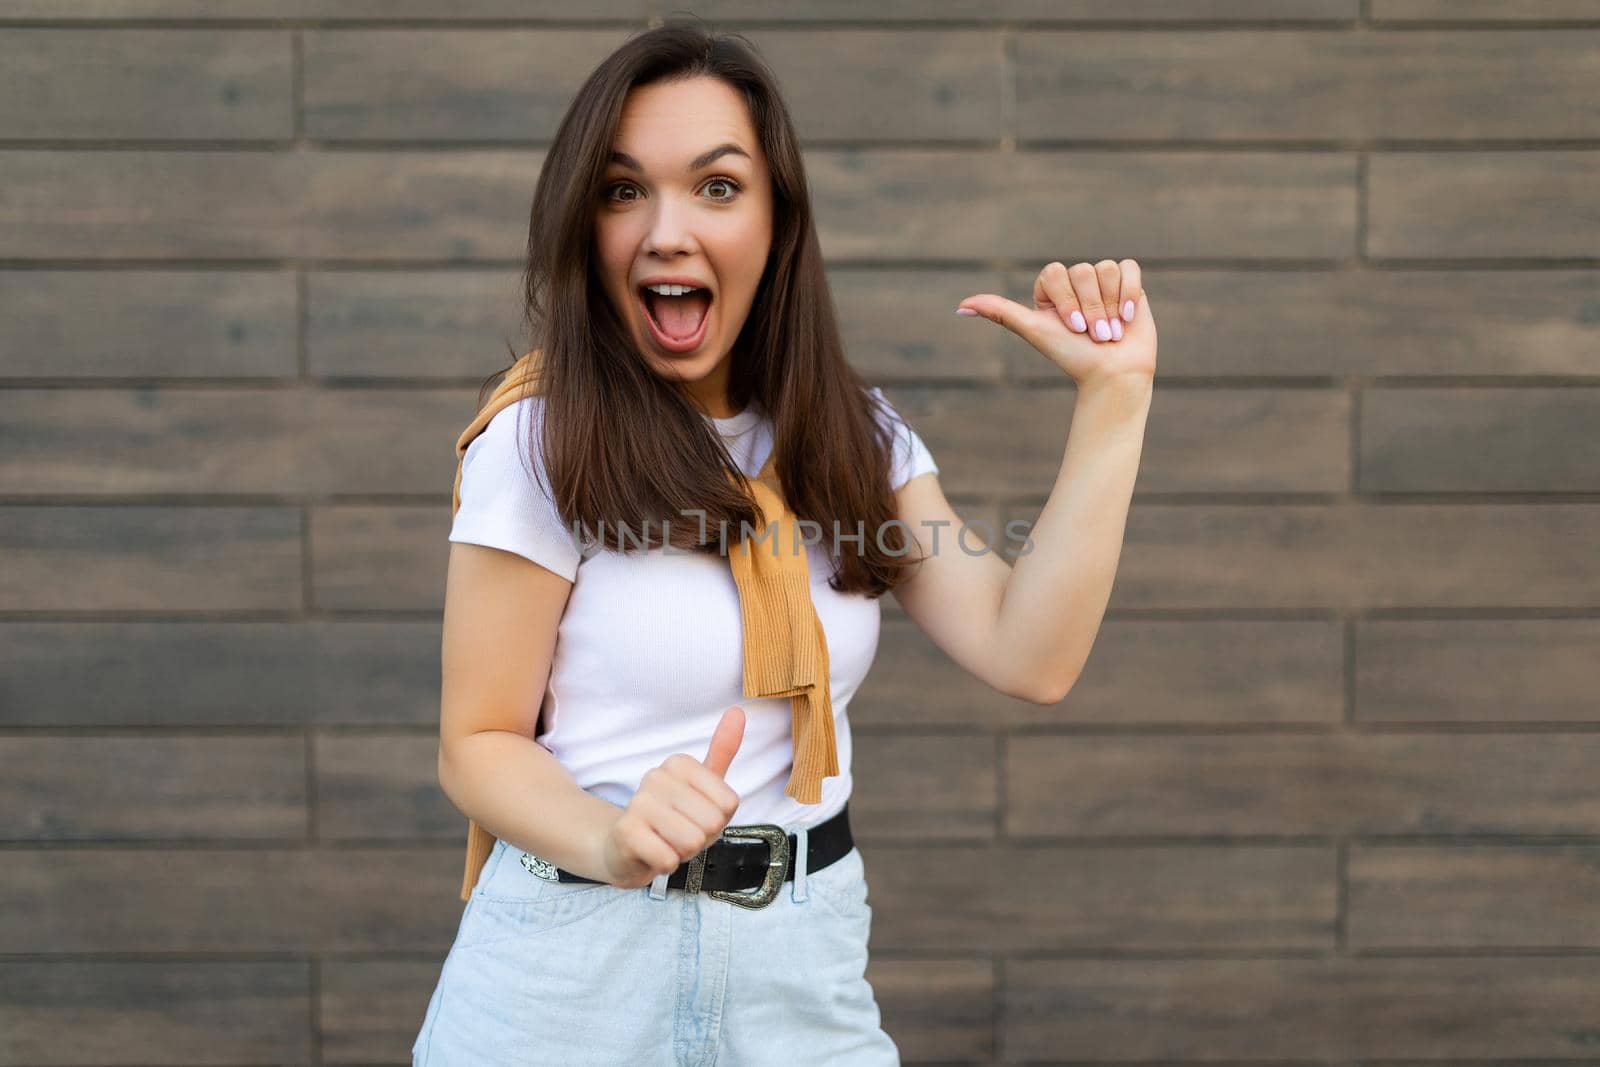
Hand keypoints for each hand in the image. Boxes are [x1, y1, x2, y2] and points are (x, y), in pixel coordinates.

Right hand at [599, 705, 744, 888]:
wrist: (628, 848)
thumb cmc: (674, 817)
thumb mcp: (703, 785)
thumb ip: (722, 750)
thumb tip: (738, 711)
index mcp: (678, 763)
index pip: (729, 803)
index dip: (719, 819)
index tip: (697, 815)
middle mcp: (656, 776)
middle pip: (712, 823)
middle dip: (702, 838)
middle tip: (681, 833)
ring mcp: (638, 803)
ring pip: (691, 842)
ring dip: (684, 852)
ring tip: (667, 842)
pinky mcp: (626, 832)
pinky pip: (669, 859)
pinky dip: (666, 865)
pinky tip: (653, 854)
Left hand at [957, 259, 1156, 391]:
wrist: (1113, 375)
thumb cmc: (1072, 356)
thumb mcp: (1033, 331)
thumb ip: (1000, 313)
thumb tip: (960, 307)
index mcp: (1050, 290)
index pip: (1054, 272)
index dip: (1066, 300)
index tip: (1072, 328)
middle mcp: (1075, 283)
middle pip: (1082, 271)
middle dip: (1090, 308)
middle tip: (1094, 335)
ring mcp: (1103, 282)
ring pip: (1105, 269)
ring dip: (1110, 305)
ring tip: (1111, 331)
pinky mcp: (1129, 283)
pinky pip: (1128, 268)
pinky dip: (1129, 293)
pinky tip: (1127, 318)